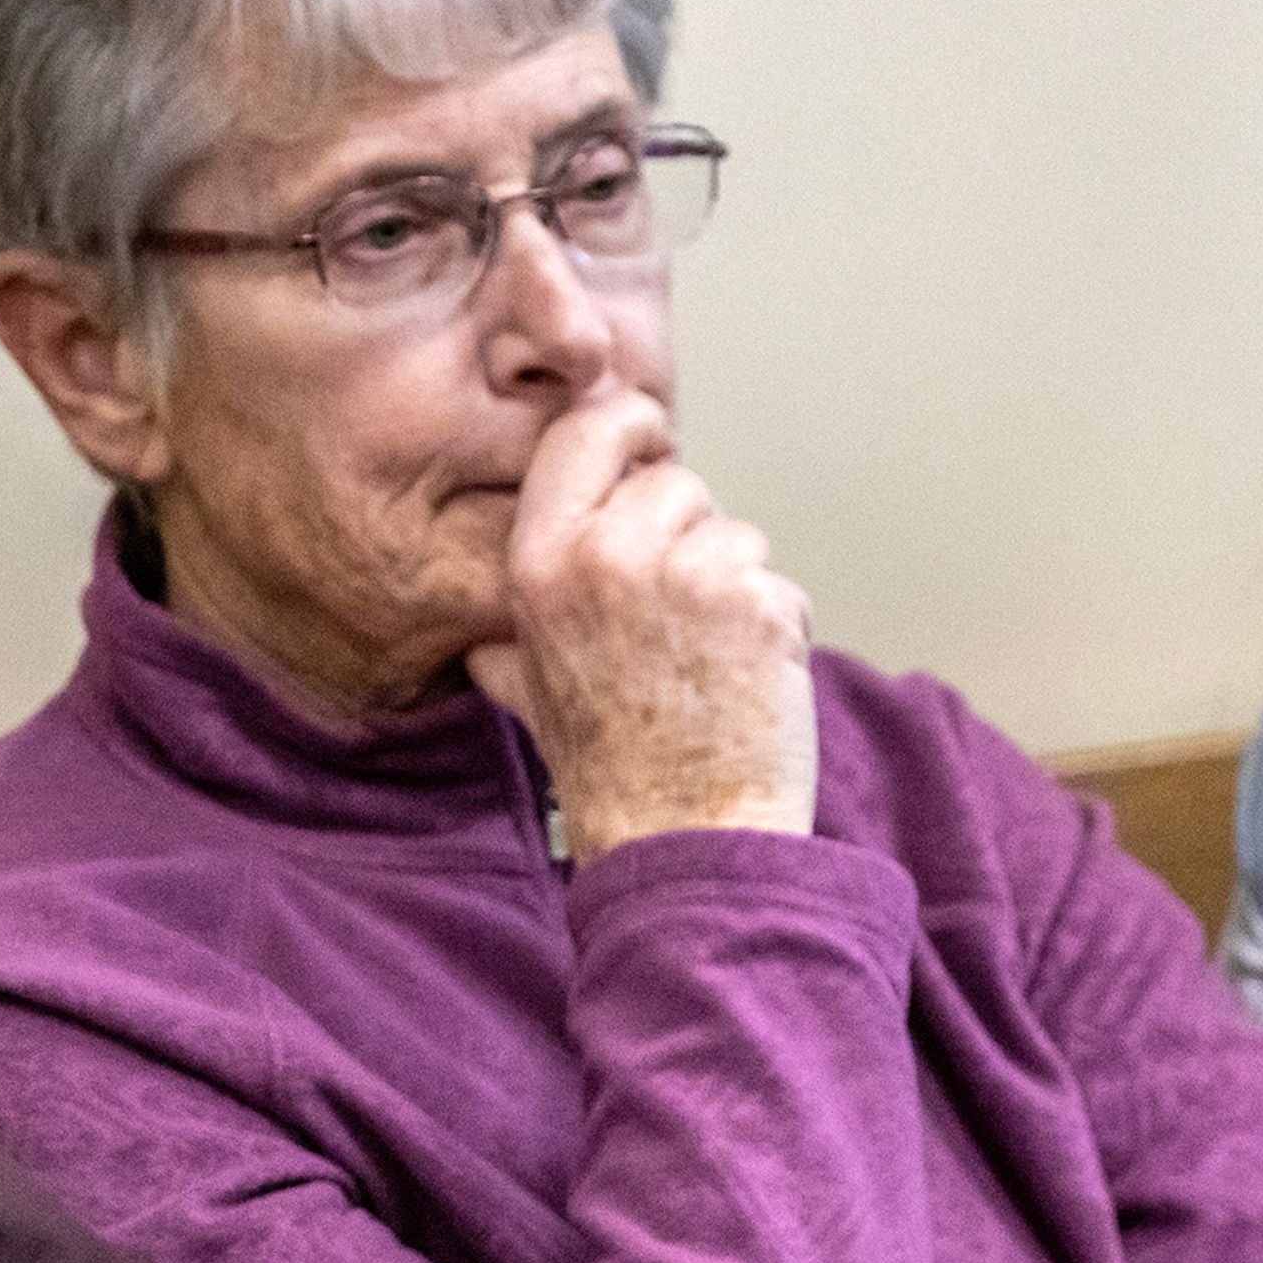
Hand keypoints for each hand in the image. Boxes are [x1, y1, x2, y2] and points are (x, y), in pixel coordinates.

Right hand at [463, 386, 813, 864]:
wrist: (680, 835)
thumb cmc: (608, 768)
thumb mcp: (526, 689)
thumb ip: (506, 642)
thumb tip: (483, 637)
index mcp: (542, 561)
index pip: (586, 432)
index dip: (628, 427)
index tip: (648, 446)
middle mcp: (609, 553)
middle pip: (675, 482)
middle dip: (686, 534)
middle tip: (673, 617)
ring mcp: (691, 574)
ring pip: (734, 532)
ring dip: (733, 584)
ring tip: (704, 659)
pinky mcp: (761, 602)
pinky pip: (779, 583)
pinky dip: (775, 627)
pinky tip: (742, 679)